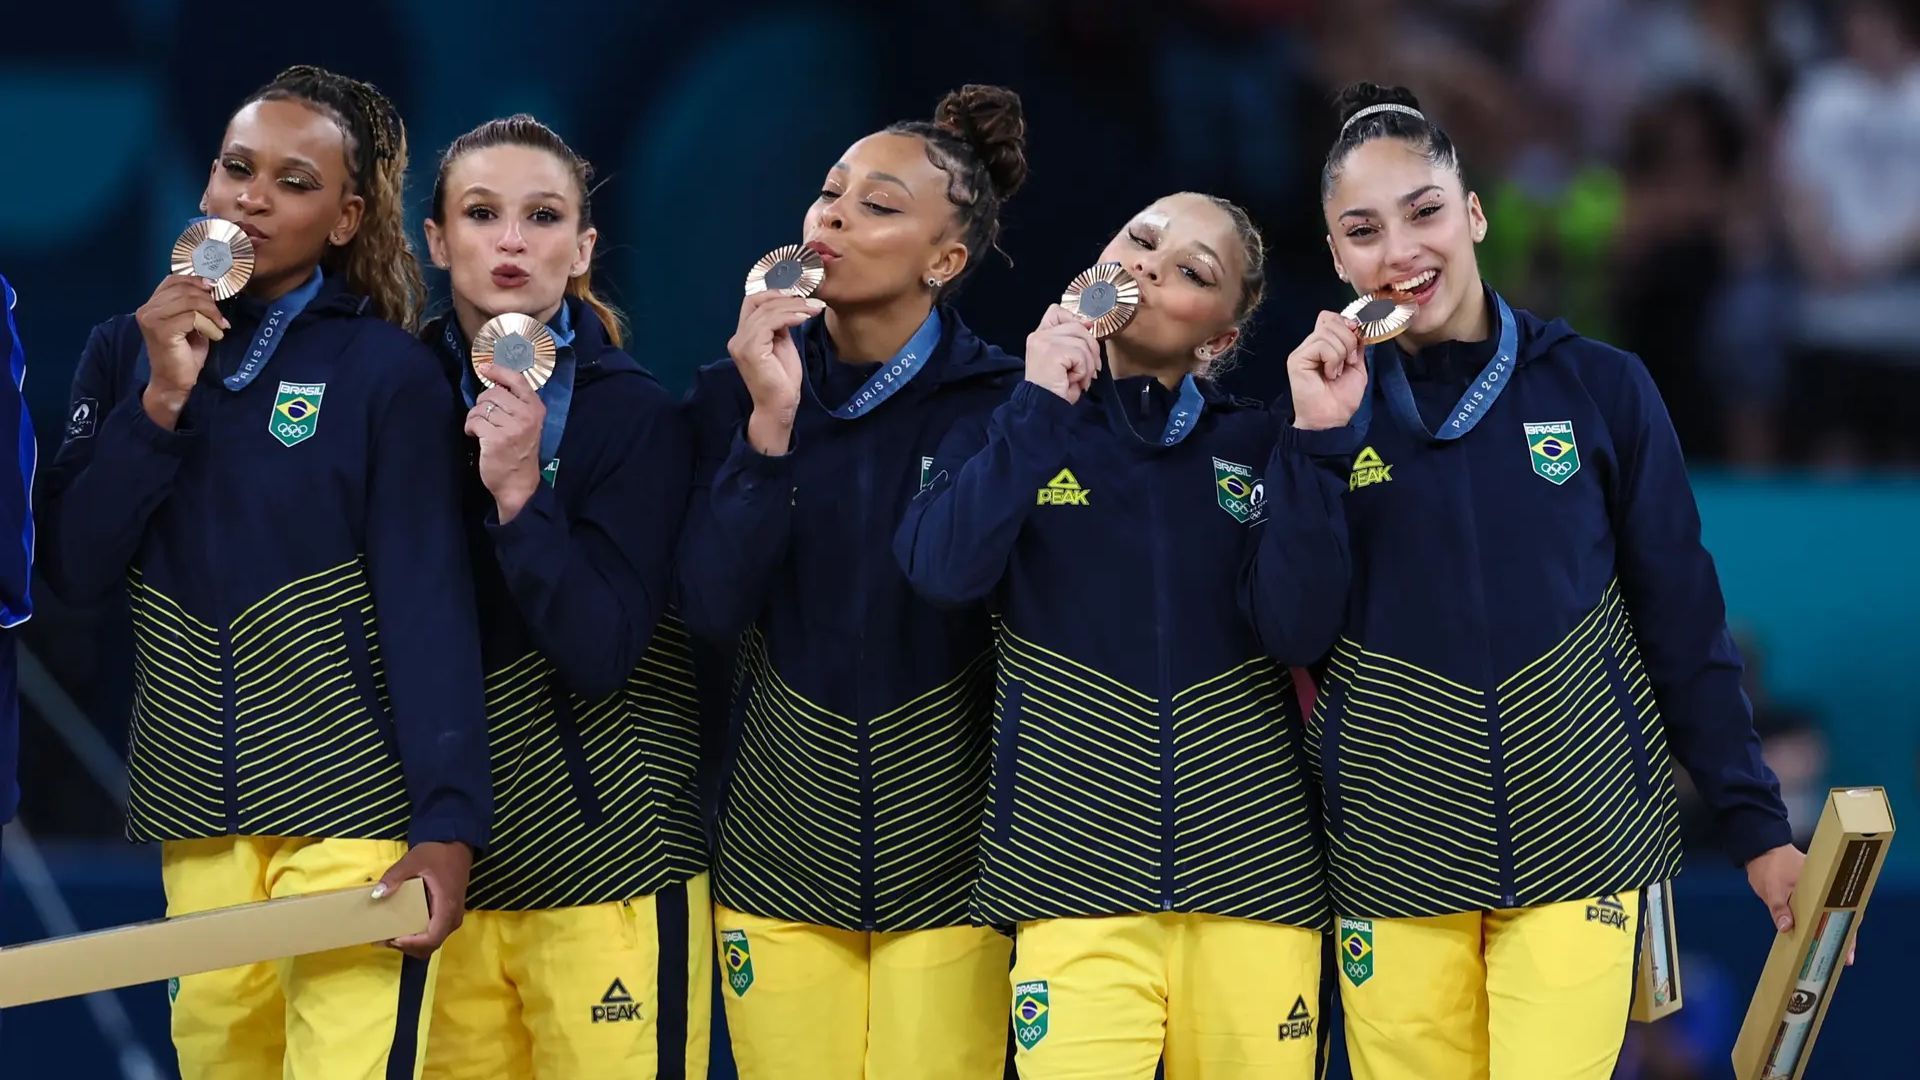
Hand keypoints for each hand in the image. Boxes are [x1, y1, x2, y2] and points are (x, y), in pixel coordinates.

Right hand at [135, 275, 227, 428]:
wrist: (174, 382)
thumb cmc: (184, 353)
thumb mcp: (190, 322)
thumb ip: (192, 304)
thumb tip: (210, 285)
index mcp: (152, 304)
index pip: (174, 279)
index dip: (196, 281)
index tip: (214, 289)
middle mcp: (147, 309)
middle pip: (185, 289)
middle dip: (209, 301)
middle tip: (220, 317)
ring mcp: (151, 319)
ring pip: (190, 301)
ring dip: (211, 313)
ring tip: (218, 327)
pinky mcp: (161, 331)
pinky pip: (192, 317)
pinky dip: (208, 325)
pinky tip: (213, 336)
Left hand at [374, 841, 472, 958]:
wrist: (457, 845)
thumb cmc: (438, 853)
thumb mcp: (414, 860)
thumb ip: (395, 876)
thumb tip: (377, 894)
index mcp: (447, 907)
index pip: (432, 938)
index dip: (411, 944)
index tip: (392, 938)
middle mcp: (452, 918)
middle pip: (430, 946)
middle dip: (406, 947)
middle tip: (384, 939)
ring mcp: (451, 918)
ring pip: (431, 943)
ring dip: (410, 944)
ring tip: (388, 936)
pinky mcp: (447, 915)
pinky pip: (432, 934)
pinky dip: (416, 938)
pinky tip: (400, 929)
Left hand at [464, 362, 544, 522]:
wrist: (518, 484)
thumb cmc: (520, 452)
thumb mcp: (528, 424)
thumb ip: (517, 404)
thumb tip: (494, 384)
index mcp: (536, 409)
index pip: (517, 380)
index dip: (498, 371)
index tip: (485, 368)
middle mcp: (526, 416)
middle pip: (493, 393)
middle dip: (482, 403)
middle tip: (483, 417)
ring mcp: (512, 428)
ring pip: (481, 407)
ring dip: (474, 417)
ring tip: (479, 429)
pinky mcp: (496, 439)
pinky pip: (474, 421)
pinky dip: (470, 428)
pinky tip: (476, 436)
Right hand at [728, 290, 819, 453]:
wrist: (779, 406)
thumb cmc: (782, 381)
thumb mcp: (781, 345)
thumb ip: (779, 326)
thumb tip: (789, 306)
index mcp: (743, 336)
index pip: (753, 302)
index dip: (774, 294)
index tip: (799, 296)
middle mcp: (738, 338)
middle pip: (759, 302)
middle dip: (788, 298)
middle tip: (812, 302)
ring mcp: (742, 344)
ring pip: (767, 311)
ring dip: (794, 307)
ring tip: (814, 309)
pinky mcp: (751, 350)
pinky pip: (770, 323)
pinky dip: (790, 316)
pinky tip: (805, 318)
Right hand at [1024, 304, 1100, 404]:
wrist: (1042, 409)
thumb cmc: (1055, 389)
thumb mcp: (1066, 360)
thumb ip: (1074, 340)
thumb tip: (1089, 324)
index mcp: (1039, 336)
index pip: (1057, 311)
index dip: (1075, 319)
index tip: (1086, 332)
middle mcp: (1038, 335)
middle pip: (1077, 326)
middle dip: (1091, 348)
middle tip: (1091, 369)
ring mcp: (1043, 342)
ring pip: (1082, 342)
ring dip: (1088, 364)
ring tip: (1080, 379)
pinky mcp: (1051, 351)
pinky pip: (1080, 355)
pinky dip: (1083, 371)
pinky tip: (1073, 381)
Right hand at [1287, 311, 1367, 430]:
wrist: (1332, 419)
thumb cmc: (1341, 398)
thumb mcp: (1357, 366)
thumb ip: (1356, 345)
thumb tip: (1358, 326)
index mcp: (1323, 345)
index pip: (1330, 317)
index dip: (1346, 323)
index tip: (1357, 338)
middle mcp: (1310, 345)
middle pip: (1331, 320)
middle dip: (1349, 340)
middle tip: (1349, 362)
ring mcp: (1302, 352)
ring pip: (1328, 332)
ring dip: (1342, 353)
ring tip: (1337, 372)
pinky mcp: (1297, 359)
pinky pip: (1322, 346)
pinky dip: (1333, 360)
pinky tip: (1330, 375)